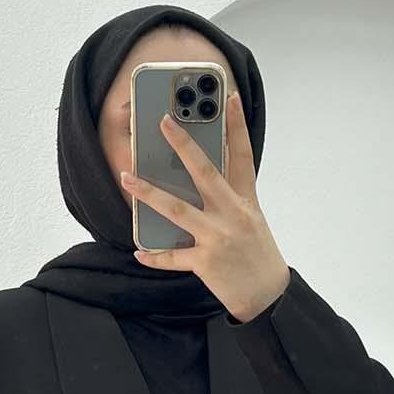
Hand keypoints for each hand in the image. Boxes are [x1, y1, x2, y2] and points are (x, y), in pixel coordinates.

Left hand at [120, 90, 290, 322]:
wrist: (267, 296)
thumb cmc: (257, 254)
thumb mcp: (250, 219)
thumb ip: (228, 198)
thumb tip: (197, 179)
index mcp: (245, 201)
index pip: (243, 155)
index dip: (238, 125)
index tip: (230, 97)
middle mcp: (232, 214)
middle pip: (205, 172)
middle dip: (183, 146)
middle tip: (163, 122)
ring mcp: (217, 237)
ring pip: (176, 209)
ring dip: (148, 193)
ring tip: (126, 178)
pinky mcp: (205, 262)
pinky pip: (172, 257)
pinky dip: (154, 255)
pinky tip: (138, 251)